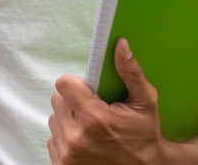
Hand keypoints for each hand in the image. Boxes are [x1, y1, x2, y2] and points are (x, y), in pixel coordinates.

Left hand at [47, 38, 174, 164]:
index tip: (87, 89)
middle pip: (57, 100)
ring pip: (54, 119)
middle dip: (73, 101)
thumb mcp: (145, 102)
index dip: (75, 83)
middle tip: (93, 109)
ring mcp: (68, 155)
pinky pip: (53, 139)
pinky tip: (85, 141)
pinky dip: (66, 137)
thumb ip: (131, 72)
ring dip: (68, 119)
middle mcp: (77, 138)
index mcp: (95, 119)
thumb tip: (120, 44)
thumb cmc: (144, 136)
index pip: (63, 85)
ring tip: (90, 127)